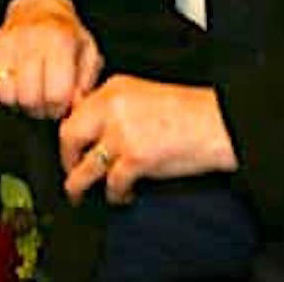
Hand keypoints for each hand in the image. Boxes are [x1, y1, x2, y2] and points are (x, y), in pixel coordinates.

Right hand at [0, 0, 103, 120]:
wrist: (36, 10)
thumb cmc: (65, 36)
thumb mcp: (88, 54)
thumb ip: (86, 83)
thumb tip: (74, 104)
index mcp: (59, 39)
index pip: (56, 93)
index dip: (60, 106)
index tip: (62, 101)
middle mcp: (29, 38)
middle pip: (29, 98)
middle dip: (39, 108)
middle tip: (45, 100)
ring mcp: (4, 44)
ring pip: (7, 96)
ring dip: (19, 101)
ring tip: (30, 89)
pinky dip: (2, 92)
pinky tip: (15, 81)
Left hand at [58, 76, 237, 204]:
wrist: (217, 123)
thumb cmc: (188, 112)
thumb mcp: (144, 96)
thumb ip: (115, 108)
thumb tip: (91, 130)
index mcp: (115, 88)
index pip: (76, 110)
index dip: (70, 133)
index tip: (70, 146)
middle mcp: (113, 107)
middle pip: (69, 135)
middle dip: (66, 159)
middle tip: (70, 170)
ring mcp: (122, 134)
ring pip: (85, 166)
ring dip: (79, 184)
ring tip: (79, 192)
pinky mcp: (136, 159)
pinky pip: (112, 184)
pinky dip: (116, 194)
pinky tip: (123, 194)